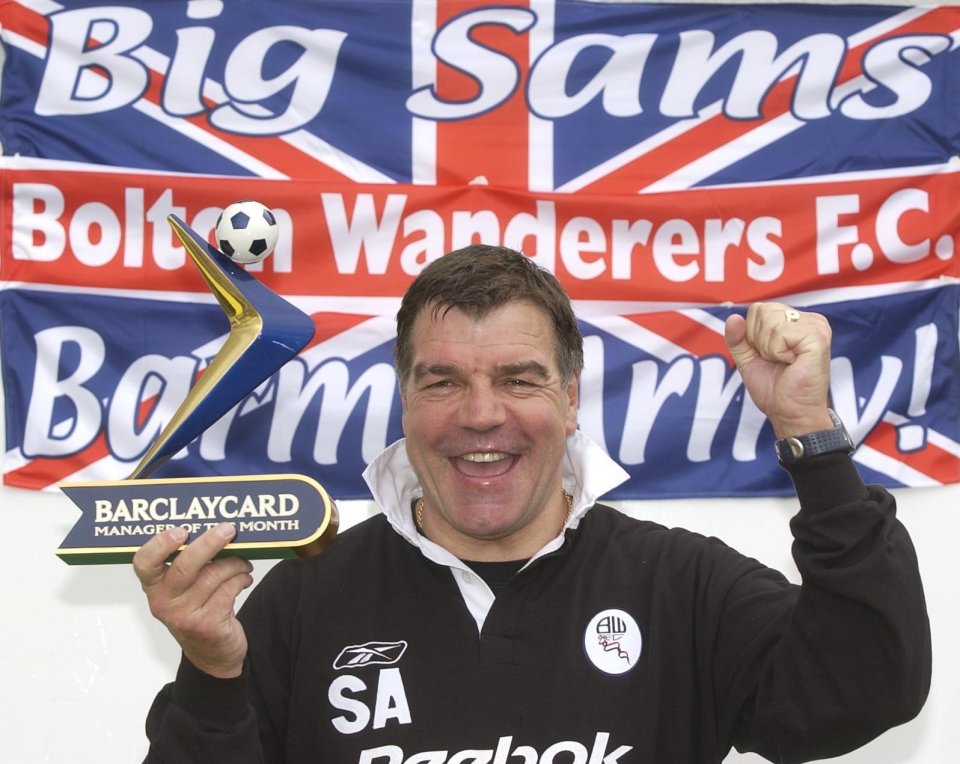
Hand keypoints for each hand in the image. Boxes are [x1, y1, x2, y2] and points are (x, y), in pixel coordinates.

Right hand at [133, 523, 253, 678]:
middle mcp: (164, 602)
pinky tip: (244, 578)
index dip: (160, 544)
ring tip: (243, 563)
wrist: (212, 653)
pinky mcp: (207, 625)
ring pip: (214, 575)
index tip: (181, 531)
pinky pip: (229, 589)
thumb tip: (215, 528)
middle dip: (210, 543)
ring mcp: (185, 616)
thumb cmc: (198, 608)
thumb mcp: (184, 588)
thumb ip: (189, 562)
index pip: (144, 563)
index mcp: (154, 586)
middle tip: (228, 530)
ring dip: (235, 563)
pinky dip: (241, 578)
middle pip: (185, 566)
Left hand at [724, 302, 833, 437]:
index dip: (752, 336)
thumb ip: (737, 338)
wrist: (790, 412)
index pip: (757, 309)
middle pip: (762, 310)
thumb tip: (732, 317)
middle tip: (777, 360)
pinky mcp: (818, 336)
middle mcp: (808, 319)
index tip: (769, 355)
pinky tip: (792, 363)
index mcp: (794, 321)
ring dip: (768, 348)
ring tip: (785, 362)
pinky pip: (780, 333)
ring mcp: (816, 326)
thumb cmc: (774, 388)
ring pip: (769, 321)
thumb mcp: (748, 359)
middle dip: (759, 340)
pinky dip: (777, 352)